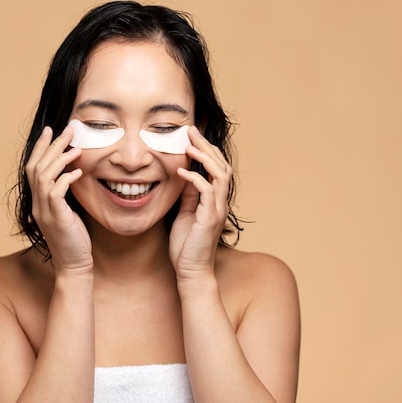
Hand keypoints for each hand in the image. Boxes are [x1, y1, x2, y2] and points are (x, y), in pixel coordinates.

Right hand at [26, 125, 92, 272]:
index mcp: (38, 201)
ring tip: (76, 148)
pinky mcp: (56, 218)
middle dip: (51, 146)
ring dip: (60, 159)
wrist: (74, 266)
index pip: (33, 168)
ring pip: (44, 176)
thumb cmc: (74, 239)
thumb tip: (74, 172)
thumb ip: (65, 194)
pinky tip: (79, 172)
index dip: (40, 147)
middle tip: (68, 130)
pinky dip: (66, 178)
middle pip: (37, 167)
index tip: (50, 130)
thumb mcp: (68, 212)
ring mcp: (45, 212)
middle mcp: (37, 205)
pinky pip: (56, 192)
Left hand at [169, 126, 232, 279]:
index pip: (217, 168)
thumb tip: (186, 177)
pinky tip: (180, 171)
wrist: (190, 271)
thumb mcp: (185, 214)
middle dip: (207, 146)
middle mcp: (220, 203)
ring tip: (189, 146)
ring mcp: (217, 210)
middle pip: (221, 166)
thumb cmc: (186, 246)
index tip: (192, 136)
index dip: (207, 150)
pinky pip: (207, 191)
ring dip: (204, 158)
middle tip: (191, 131)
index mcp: (215, 201)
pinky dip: (194, 178)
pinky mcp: (209, 219)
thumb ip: (189, 197)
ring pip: (219, 175)